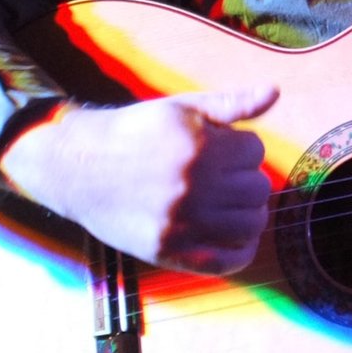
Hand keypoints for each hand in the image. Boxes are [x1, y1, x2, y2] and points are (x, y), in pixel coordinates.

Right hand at [0, 85, 280, 274]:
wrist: (76, 167)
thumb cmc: (135, 132)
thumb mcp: (181, 109)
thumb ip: (231, 103)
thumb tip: (275, 92)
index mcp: (199, 147)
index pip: (255, 151)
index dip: (240, 147)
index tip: (219, 149)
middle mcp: (193, 187)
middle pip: (258, 188)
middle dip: (244, 178)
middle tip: (220, 176)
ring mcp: (182, 223)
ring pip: (252, 224)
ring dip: (247, 212)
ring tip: (225, 202)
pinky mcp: (170, 252)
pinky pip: (231, 261)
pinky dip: (240, 249)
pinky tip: (229, 233)